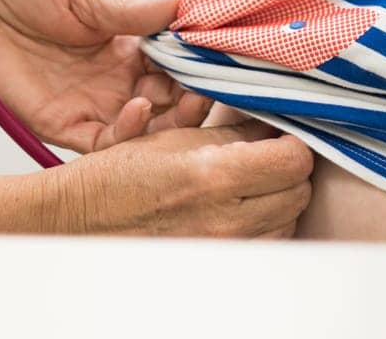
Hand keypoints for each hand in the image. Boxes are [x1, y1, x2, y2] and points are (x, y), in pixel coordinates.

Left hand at [0, 0, 212, 152]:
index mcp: (126, 44)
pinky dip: (131, 131)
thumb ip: (133, 9)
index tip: (225, 52)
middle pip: (173, 96)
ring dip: (175, 116)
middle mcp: (116, 79)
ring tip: (189, 99)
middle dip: (198, 92)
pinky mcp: (67, 127)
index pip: (177, 58)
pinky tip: (141, 107)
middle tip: (214, 83)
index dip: (201, 58)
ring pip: (150, 125)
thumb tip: (186, 6)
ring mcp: (94, 105)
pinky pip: (109, 142)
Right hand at [45, 122, 314, 237]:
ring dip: (281, 197)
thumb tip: (275, 123)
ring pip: (288, 220)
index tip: (287, 130)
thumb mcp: (179, 136)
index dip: (296, 139)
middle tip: (271, 149)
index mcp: (216, 176)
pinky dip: (266, 222)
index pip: (295, 159)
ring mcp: (225, 248)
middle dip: (290, 167)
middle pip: (299, 192)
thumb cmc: (124, 172)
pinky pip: (266, 242)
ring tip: (256, 178)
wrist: (86, 217)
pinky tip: (245, 204)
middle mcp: (227, 219)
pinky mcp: (219, 263)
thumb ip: (235, 131)